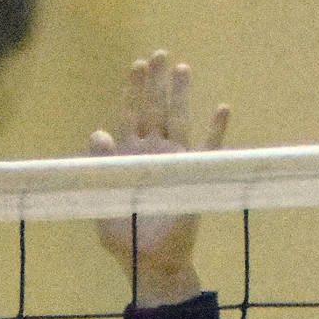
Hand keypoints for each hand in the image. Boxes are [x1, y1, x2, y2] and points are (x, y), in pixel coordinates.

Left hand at [90, 49, 230, 300]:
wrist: (151, 264)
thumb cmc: (124, 239)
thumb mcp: (104, 202)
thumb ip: (101, 168)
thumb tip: (96, 133)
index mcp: (127, 157)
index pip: (130, 116)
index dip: (133, 90)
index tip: (136, 65)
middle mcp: (152, 154)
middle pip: (155, 110)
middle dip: (156, 83)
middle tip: (159, 54)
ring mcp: (175, 163)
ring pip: (179, 121)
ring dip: (181, 96)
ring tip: (182, 68)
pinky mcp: (195, 177)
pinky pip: (209, 149)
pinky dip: (216, 130)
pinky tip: (221, 108)